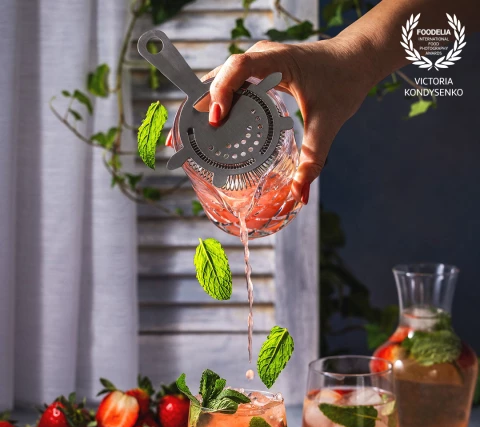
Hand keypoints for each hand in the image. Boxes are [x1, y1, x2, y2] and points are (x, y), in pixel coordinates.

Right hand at [204, 35, 377, 202]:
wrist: (356, 59)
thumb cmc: (343, 82)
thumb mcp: (328, 124)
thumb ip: (313, 160)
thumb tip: (299, 194)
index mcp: (277, 61)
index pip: (237, 68)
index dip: (221, 91)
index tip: (215, 120)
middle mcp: (262, 58)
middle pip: (218, 77)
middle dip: (197, 107)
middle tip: (181, 139)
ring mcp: (258, 64)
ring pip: (220, 81)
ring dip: (203, 107)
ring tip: (188, 137)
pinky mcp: (259, 73)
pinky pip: (231, 85)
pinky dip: (218, 104)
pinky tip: (211, 128)